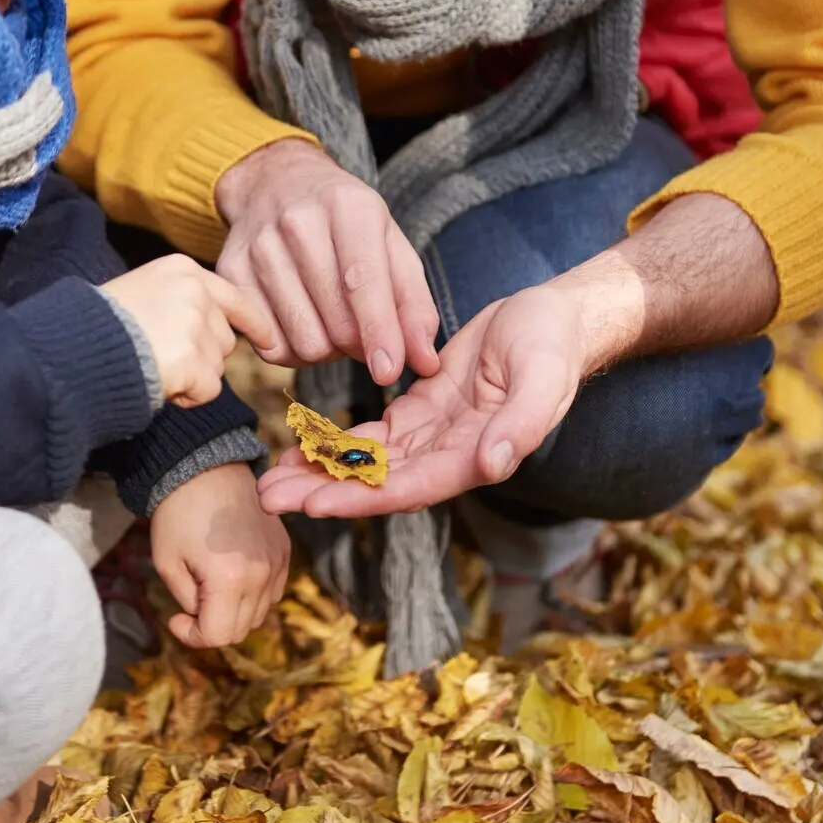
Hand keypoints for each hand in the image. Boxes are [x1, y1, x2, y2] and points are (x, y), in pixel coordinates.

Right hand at [102, 256, 273, 407]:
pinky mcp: (192, 360)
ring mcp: (195, 325)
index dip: (254, 322)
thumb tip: (219, 329)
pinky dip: (187, 396)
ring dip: (192, 377)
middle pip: (225, 339)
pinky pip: (207, 390)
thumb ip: (181, 301)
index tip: (270, 340)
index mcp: (183, 270)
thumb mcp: (144, 291)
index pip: (234, 297)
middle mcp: (196, 292)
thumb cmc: (100, 324)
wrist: (75, 346)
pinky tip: (158, 381)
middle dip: (202, 356)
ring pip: (217, 368)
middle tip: (160, 357)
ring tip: (153, 365)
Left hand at [150, 462, 291, 647]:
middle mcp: (262, 575)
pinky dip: (253, 594)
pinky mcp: (284, 550)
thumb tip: (202, 619)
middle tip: (191, 603)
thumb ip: (188, 602)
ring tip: (211, 586)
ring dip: (233, 611)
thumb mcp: (168, 564)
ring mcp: (278, 562)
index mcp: (230, 580)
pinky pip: (273, 591)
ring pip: (259, 614)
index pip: (218, 636)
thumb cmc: (177, 514)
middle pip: (240, 629)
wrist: (206, 468)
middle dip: (212, 625)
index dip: (192, 636)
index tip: (175, 618)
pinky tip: (231, 574)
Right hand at [215, 139, 440, 386]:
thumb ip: (413, 305)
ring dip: (326, 349)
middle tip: (361, 330)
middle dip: (358, 344)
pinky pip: (268, 346)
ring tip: (329, 321)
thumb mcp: (390, 245)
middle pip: (335, 323)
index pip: (363, 281)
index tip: (389, 371)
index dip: (379, 332)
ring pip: (302, 341)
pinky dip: (292, 351)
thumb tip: (425, 362)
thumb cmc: (344, 222)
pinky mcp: (229, 273)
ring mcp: (257, 247)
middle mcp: (297, 222)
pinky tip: (300, 322)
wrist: (276, 184)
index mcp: (347, 207)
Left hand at [258, 282, 586, 518]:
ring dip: (321, 472)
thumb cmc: (553, 347)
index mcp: (474, 456)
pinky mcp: (421, 410)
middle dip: (323, 492)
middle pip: (376, 485)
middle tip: (268, 497)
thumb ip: (520, 423)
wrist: (555, 319)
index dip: (360, 498)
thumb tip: (493, 464)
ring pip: (367, 464)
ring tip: (271, 478)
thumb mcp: (543, 377)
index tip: (313, 504)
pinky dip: (337, 442)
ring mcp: (432, 435)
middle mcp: (447, 456)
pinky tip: (301, 445)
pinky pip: (372, 435)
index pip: (408, 487)